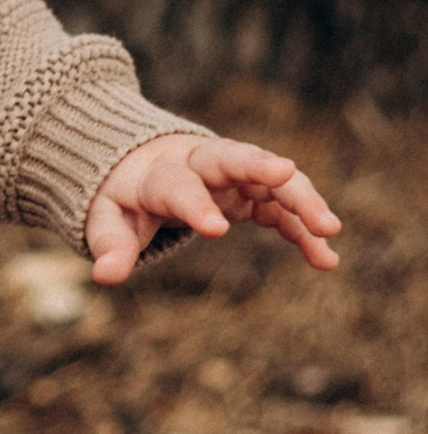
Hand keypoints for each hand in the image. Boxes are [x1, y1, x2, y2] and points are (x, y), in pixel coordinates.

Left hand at [84, 126, 341, 286]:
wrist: (137, 162)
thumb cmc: (121, 194)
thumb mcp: (105, 217)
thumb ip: (109, 244)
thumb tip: (104, 277)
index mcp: (158, 172)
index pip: (176, 185)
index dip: (194, 205)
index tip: (215, 230)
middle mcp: (198, 165)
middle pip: (231, 157)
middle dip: (259, 165)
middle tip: (287, 174)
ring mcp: (229, 175)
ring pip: (268, 178)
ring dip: (299, 198)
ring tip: (329, 230)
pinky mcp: (249, 192)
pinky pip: (281, 208)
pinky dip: (302, 230)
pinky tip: (325, 260)